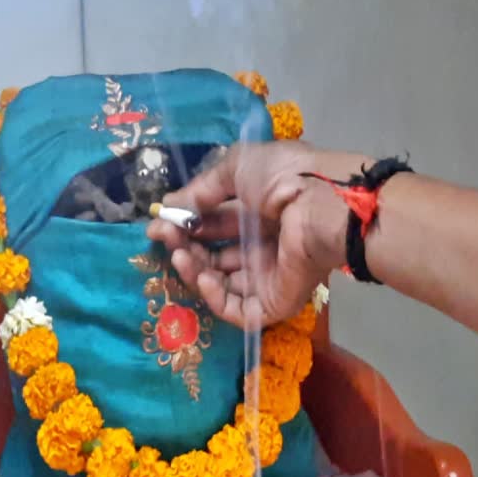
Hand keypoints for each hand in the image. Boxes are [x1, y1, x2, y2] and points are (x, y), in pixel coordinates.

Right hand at [147, 140, 371, 327]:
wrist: (320, 203)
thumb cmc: (283, 177)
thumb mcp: (236, 168)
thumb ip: (202, 189)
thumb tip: (170, 205)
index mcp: (261, 211)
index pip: (216, 223)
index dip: (186, 224)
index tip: (158, 223)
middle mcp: (264, 243)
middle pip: (215, 254)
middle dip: (185, 245)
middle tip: (162, 237)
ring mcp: (270, 275)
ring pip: (222, 283)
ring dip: (194, 269)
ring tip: (179, 254)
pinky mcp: (275, 301)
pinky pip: (239, 308)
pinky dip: (214, 297)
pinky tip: (202, 277)